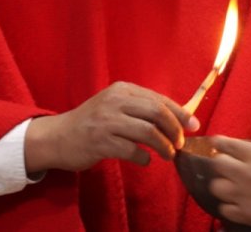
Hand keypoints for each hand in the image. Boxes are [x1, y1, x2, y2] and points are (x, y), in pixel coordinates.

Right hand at [24, 81, 199, 172]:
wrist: (57, 137)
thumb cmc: (92, 122)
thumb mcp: (115, 106)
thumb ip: (141, 108)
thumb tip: (179, 118)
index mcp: (122, 89)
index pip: (159, 99)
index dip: (180, 113)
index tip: (193, 126)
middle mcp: (115, 101)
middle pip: (157, 113)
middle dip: (175, 130)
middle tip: (180, 143)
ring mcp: (106, 122)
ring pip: (148, 132)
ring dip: (164, 146)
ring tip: (168, 155)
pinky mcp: (100, 142)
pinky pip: (132, 151)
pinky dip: (144, 157)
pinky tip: (145, 160)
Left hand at [210, 136, 250, 229]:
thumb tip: (242, 152)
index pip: (227, 145)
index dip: (218, 143)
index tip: (216, 143)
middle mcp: (248, 174)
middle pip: (218, 165)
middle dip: (222, 163)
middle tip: (227, 165)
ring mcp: (246, 196)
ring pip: (217, 187)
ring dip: (223, 184)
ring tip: (231, 185)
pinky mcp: (248, 215)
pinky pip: (225, 209)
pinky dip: (229, 205)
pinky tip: (236, 202)